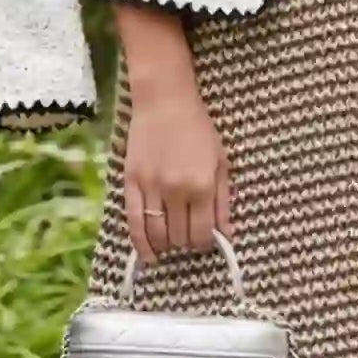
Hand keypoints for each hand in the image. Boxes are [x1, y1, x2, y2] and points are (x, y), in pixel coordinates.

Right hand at [124, 86, 231, 263]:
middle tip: (188, 241)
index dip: (205, 244)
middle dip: (186, 244)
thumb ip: (223, 202)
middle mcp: (176, 191)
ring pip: (156, 233)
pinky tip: (147, 255)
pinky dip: (140, 242)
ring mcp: (151, 187)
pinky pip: (133, 220)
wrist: (164, 102)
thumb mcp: (221, 162)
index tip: (205, 243)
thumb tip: (226, 235)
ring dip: (165, 246)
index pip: (203, 233)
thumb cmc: (198, 129)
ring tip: (170, 246)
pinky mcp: (130, 182)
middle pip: (179, 236)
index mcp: (202, 185)